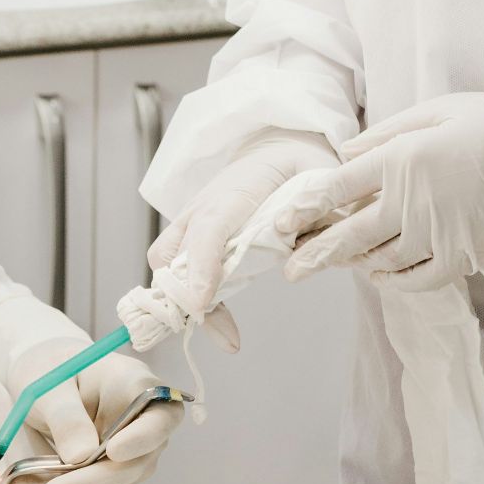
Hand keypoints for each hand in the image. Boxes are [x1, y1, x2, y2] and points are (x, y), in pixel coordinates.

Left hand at [8, 338, 184, 483]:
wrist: (39, 374)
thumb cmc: (49, 366)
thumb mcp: (48, 385)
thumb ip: (65, 416)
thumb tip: (80, 456)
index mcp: (134, 382)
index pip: (159, 415)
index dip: (143, 437)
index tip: (114, 452)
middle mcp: (142, 417)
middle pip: (139, 458)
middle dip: (98, 479)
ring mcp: (131, 444)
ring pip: (121, 478)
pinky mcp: (112, 464)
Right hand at [145, 129, 336, 334]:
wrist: (276, 146)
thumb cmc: (297, 164)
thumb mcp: (317, 174)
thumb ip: (315, 208)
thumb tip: (310, 245)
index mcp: (236, 189)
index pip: (209, 227)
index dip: (202, 265)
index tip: (201, 302)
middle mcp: (204, 207)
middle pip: (174, 253)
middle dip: (185, 297)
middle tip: (225, 336)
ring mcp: (192, 222)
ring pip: (167, 265)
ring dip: (185, 303)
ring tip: (226, 336)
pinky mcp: (192, 238)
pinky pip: (177, 272)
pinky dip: (191, 300)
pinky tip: (222, 325)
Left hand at [276, 93, 483, 291]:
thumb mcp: (434, 110)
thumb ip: (384, 134)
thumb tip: (344, 153)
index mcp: (401, 159)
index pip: (338, 187)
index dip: (305, 206)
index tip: (282, 222)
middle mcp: (412, 201)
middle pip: (351, 235)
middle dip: (315, 255)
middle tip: (292, 271)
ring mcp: (438, 233)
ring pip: (382, 259)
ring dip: (356, 264)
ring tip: (340, 263)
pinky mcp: (464, 255)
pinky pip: (419, 279)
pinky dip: (395, 281)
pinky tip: (380, 276)